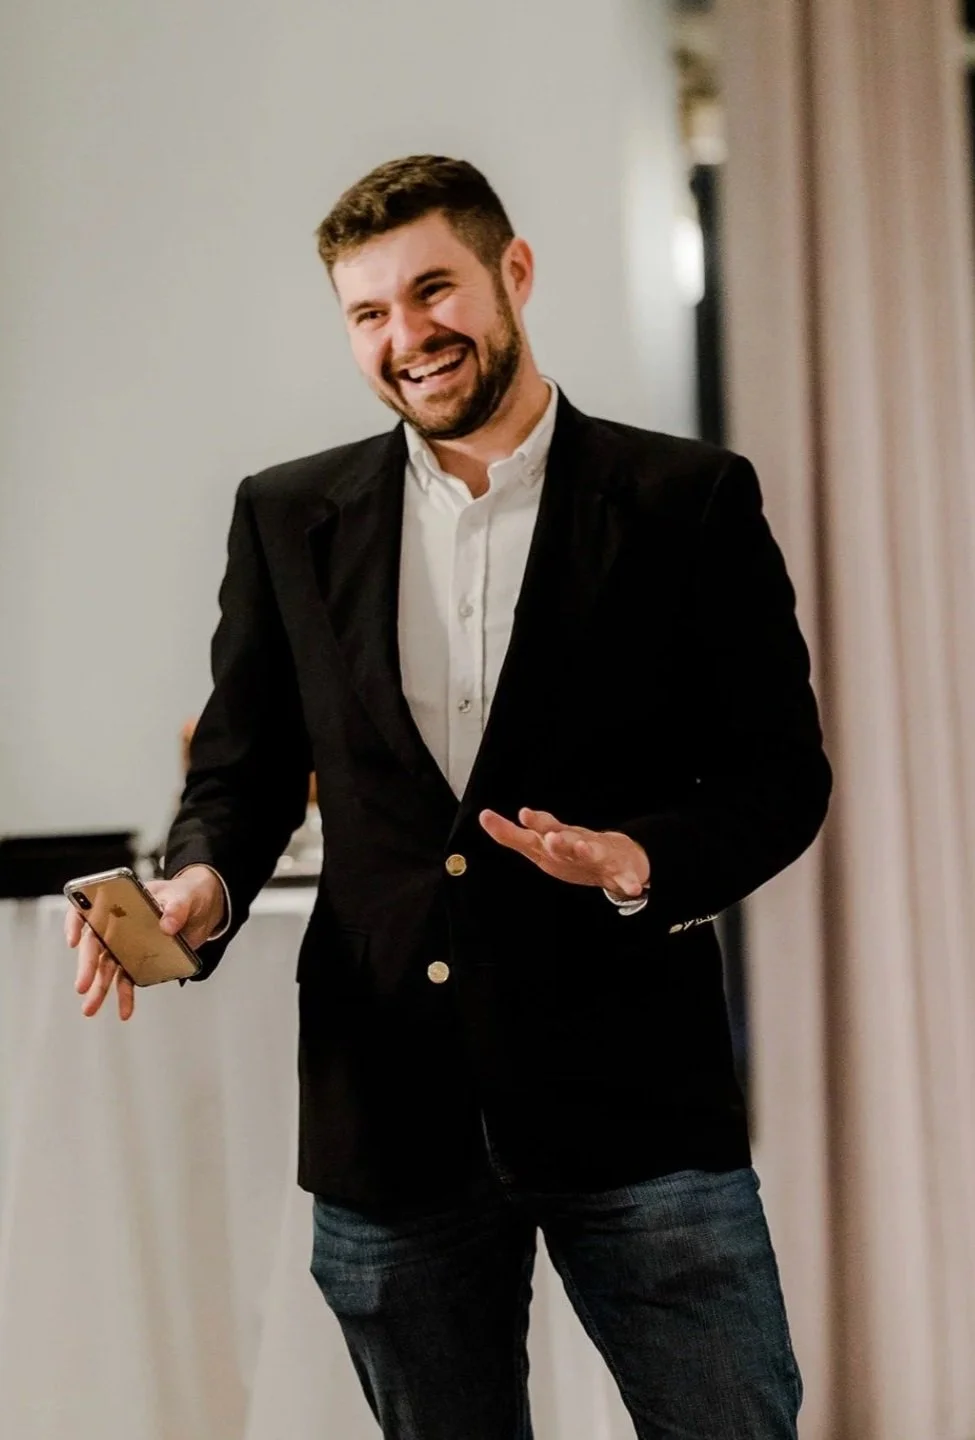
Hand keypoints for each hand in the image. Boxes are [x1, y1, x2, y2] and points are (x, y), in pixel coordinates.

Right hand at [64, 865, 225, 1019]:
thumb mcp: (183, 896)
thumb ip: (176, 909)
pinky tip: (124, 1011)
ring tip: (90, 1008)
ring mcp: (128, 944)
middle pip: (95, 944)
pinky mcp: (140, 960)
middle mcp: (119, 924)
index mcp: (122, 902)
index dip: (76, 922)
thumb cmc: (186, 894)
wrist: (202, 908)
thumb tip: (167, 926)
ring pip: (107, 967)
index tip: (74, 941)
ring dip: (99, 988)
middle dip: (87, 966)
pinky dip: (125, 995)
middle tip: (82, 985)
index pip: (90, 908)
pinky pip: (128, 979)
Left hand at [479, 808, 649, 897]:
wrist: (619, 857)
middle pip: (567, 839)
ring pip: (593, 852)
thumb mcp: (540, 843)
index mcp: (559, 837)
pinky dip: (629, 883)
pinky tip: (631, 889)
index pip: (544, 828)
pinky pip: (625, 879)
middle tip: (550, 836)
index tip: (524, 814)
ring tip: (581, 847)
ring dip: (587, 850)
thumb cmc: (572, 850)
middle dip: (559, 838)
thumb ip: (512, 833)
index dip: (536, 822)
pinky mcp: (619, 873)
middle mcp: (578, 842)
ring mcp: (599, 856)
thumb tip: (483, 816)